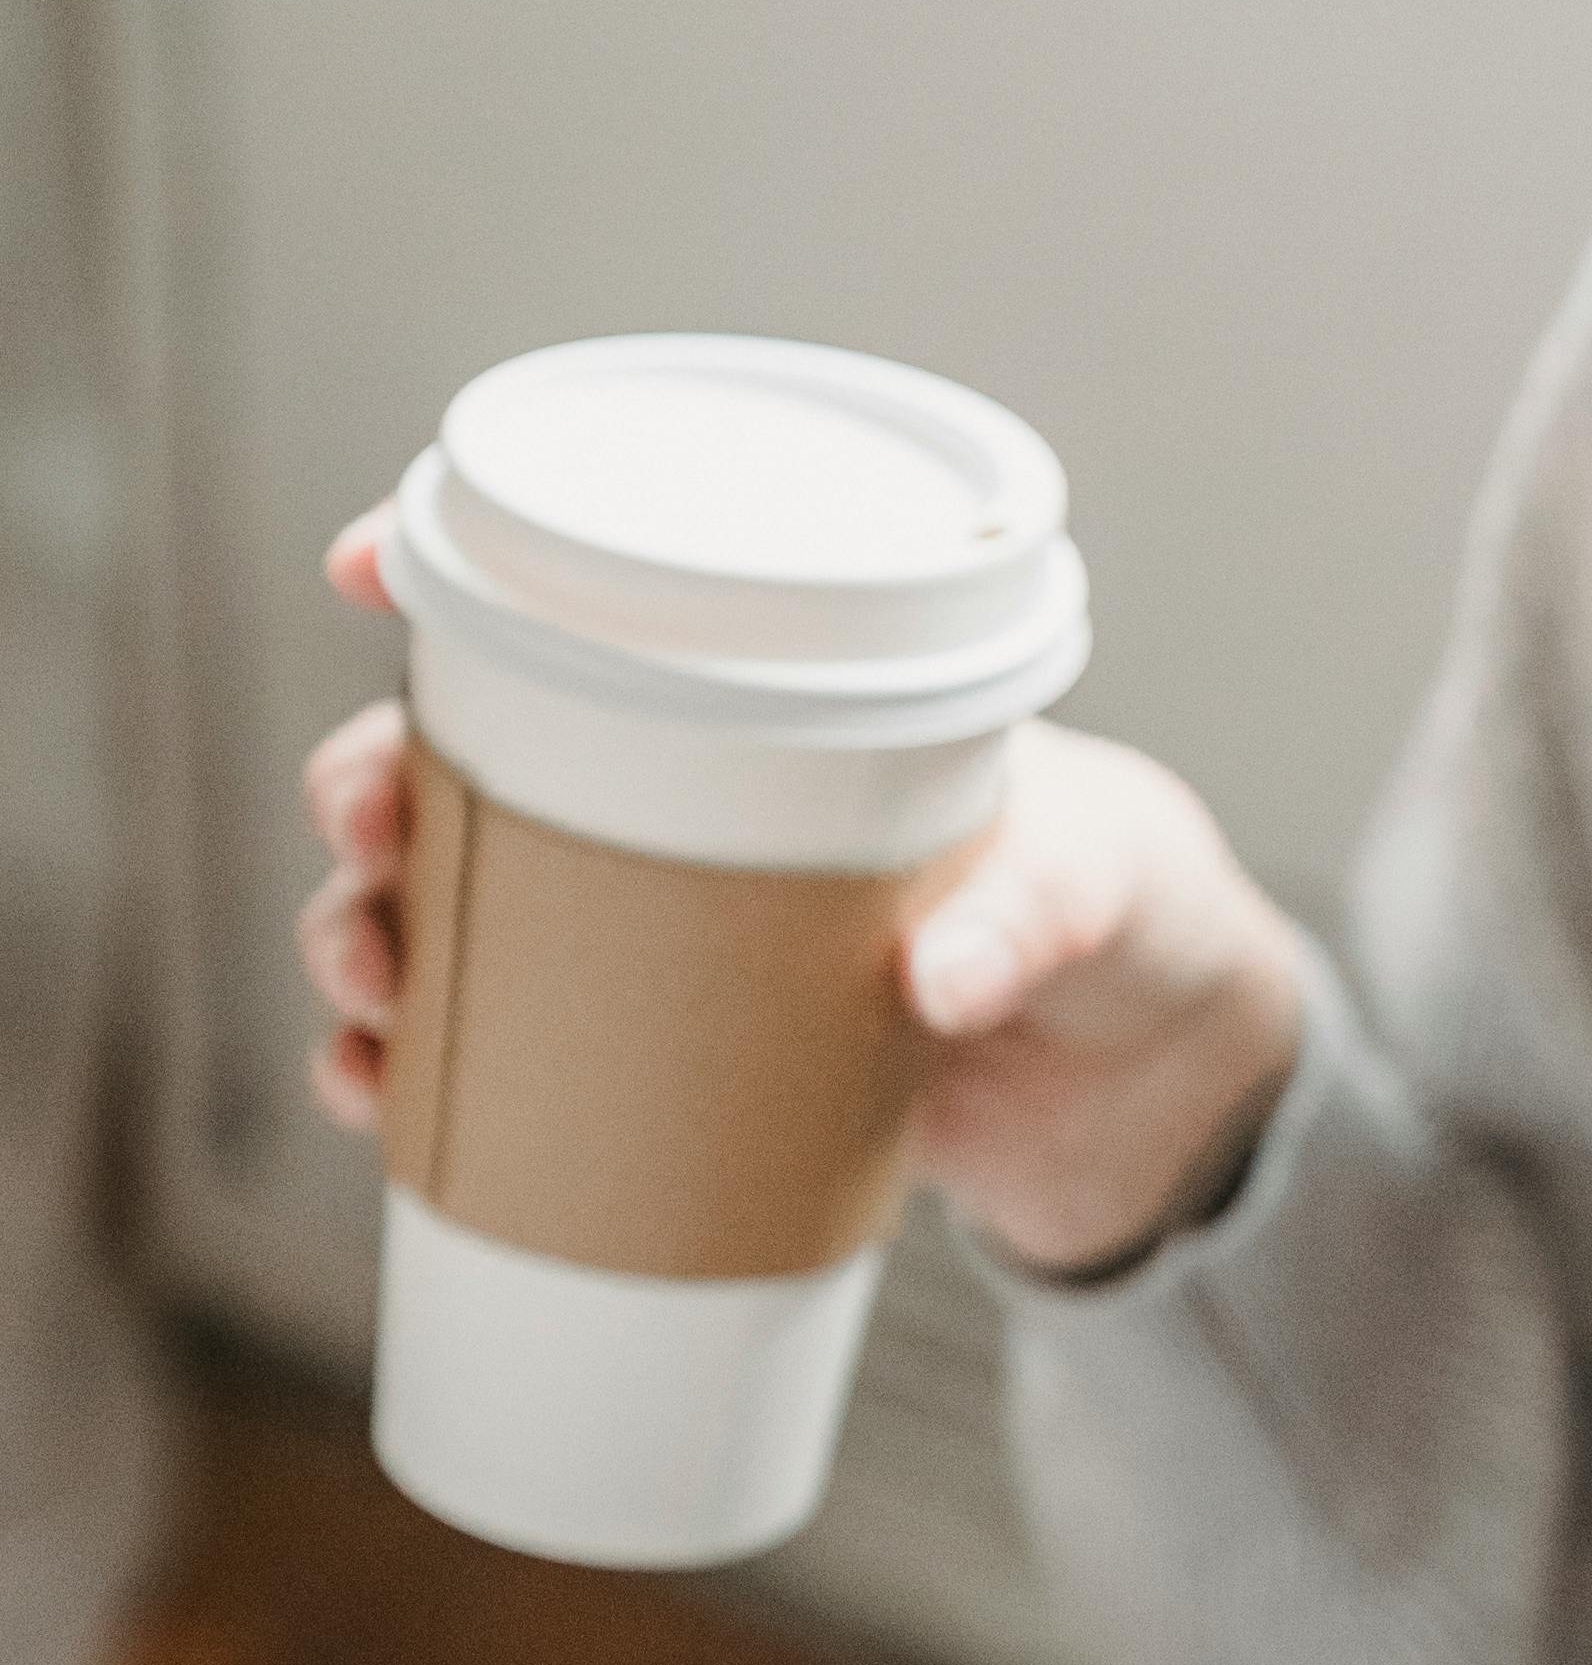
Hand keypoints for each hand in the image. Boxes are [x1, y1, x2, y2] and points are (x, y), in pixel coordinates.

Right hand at [297, 512, 1306, 1278]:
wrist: (1156, 1087)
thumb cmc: (1134, 919)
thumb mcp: (1102, 887)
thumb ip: (1034, 918)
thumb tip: (939, 981)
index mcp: (788, 701)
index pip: (601, 596)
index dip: (458, 565)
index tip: (361, 566)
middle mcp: (700, 797)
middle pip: (474, 757)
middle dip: (370, 782)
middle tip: (367, 840)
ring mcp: (670, 927)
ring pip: (460, 900)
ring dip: (372, 928)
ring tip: (371, 988)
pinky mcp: (669, 1055)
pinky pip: (503, 1048)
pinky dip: (422, 1072)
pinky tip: (381, 1098)